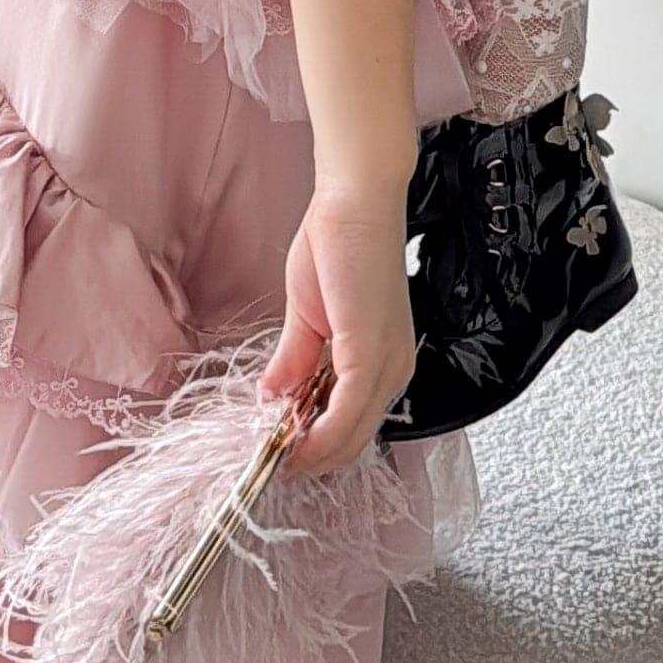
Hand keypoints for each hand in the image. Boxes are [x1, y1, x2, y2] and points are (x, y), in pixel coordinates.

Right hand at [262, 184, 414, 475]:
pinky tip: (288, 439)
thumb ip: (295, 362)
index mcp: (382, 361)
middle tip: (269, 460)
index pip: (352, 426)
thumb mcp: (307, 317)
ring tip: (272, 452)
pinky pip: (345, 414)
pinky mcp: (369, 354)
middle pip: (353, 441)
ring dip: (309, 451)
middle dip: (309, 456)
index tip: (278, 453)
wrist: (354, 202)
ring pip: (350, 436)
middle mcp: (393, 369)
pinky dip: (316, 434)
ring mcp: (385, 364)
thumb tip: (273, 398)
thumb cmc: (339, 244)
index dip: (314, 446)